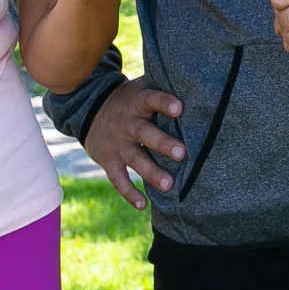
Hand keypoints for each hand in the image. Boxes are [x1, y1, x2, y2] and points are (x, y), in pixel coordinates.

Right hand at [82, 75, 185, 209]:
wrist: (90, 109)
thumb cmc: (132, 99)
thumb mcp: (142, 87)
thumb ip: (165, 87)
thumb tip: (199, 83)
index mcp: (138, 101)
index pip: (152, 99)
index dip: (164, 103)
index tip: (179, 108)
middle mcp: (128, 123)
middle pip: (145, 132)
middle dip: (162, 144)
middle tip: (182, 153)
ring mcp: (118, 144)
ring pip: (135, 159)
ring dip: (151, 173)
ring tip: (168, 185)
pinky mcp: (109, 161)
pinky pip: (118, 179)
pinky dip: (129, 192)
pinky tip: (143, 205)